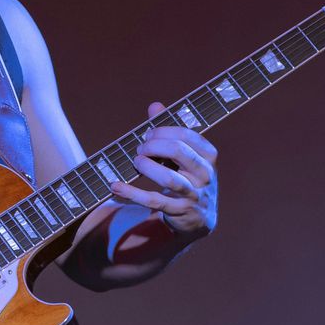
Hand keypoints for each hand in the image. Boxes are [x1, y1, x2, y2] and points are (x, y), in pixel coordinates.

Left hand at [110, 102, 218, 238]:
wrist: (199, 218)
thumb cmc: (188, 178)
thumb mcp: (185, 155)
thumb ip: (169, 130)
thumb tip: (155, 106)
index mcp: (208, 155)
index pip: (186, 134)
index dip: (162, 131)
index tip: (147, 134)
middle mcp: (205, 174)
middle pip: (178, 151)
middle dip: (153, 146)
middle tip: (140, 148)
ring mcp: (194, 194)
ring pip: (168, 178)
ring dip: (146, 166)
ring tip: (136, 161)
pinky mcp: (180, 211)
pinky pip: (154, 201)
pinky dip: (132, 193)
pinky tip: (116, 186)